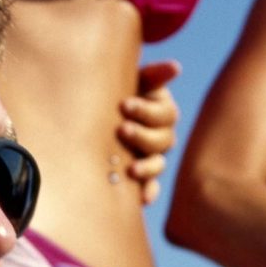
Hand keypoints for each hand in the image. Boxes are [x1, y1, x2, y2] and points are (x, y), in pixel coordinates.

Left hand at [117, 60, 180, 207]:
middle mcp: (161, 135)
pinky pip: (150, 188)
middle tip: (121, 130)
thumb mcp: (129, 80)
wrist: (90, 115)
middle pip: (164, 140)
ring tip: (131, 169)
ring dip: (148, 167)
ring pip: (159, 165)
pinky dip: (148, 193)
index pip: (165, 114)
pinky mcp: (142, 178)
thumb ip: (151, 75)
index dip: (146, 110)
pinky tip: (141, 199)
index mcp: (162, 111)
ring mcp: (152, 157)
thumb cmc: (111, 92)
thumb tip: (175, 67)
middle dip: (143, 136)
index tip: (124, 105)